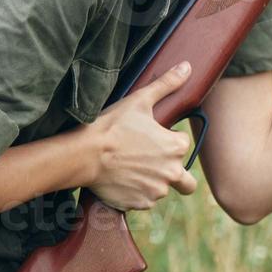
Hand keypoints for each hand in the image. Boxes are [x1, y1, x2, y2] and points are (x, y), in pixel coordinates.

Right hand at [85, 61, 198, 210]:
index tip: (151, 137)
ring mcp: (156, 191)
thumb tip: (187, 67)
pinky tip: (122, 180)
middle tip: (153, 163)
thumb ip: (167, 84)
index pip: (183, 144)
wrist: (83, 154)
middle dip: (176, 174)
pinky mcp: (139, 204)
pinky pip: (144, 201)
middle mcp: (172, 173)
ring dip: (153, 182)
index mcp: (176, 147)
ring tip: (130, 168)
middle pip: (186, 181)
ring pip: (162, 189)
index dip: (168, 139)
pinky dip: (137, 193)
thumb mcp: (140, 101)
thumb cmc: (112, 126)